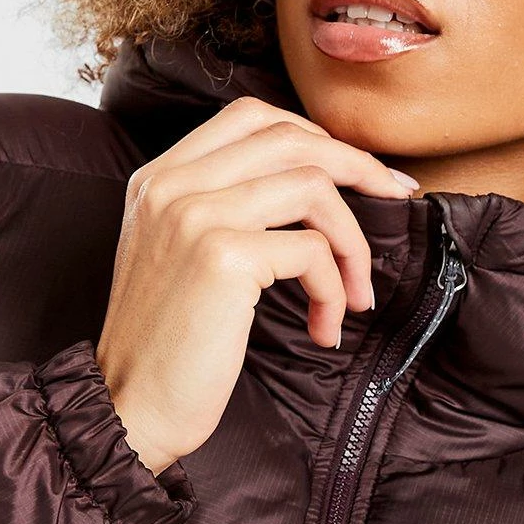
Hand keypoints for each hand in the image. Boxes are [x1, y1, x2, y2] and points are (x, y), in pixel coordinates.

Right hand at [93, 96, 420, 474]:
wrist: (127, 408)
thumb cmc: (165, 347)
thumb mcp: (178, 256)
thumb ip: (221, 210)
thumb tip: (313, 187)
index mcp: (158, 178)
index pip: (250, 116)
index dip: (316, 135)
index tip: (359, 170)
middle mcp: (171, 185)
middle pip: (290, 138)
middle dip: (358, 165)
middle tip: (396, 198)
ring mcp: (194, 215)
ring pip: (313, 186)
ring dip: (354, 242)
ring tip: (357, 293)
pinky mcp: (223, 256)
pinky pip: (313, 251)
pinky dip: (334, 290)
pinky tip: (325, 327)